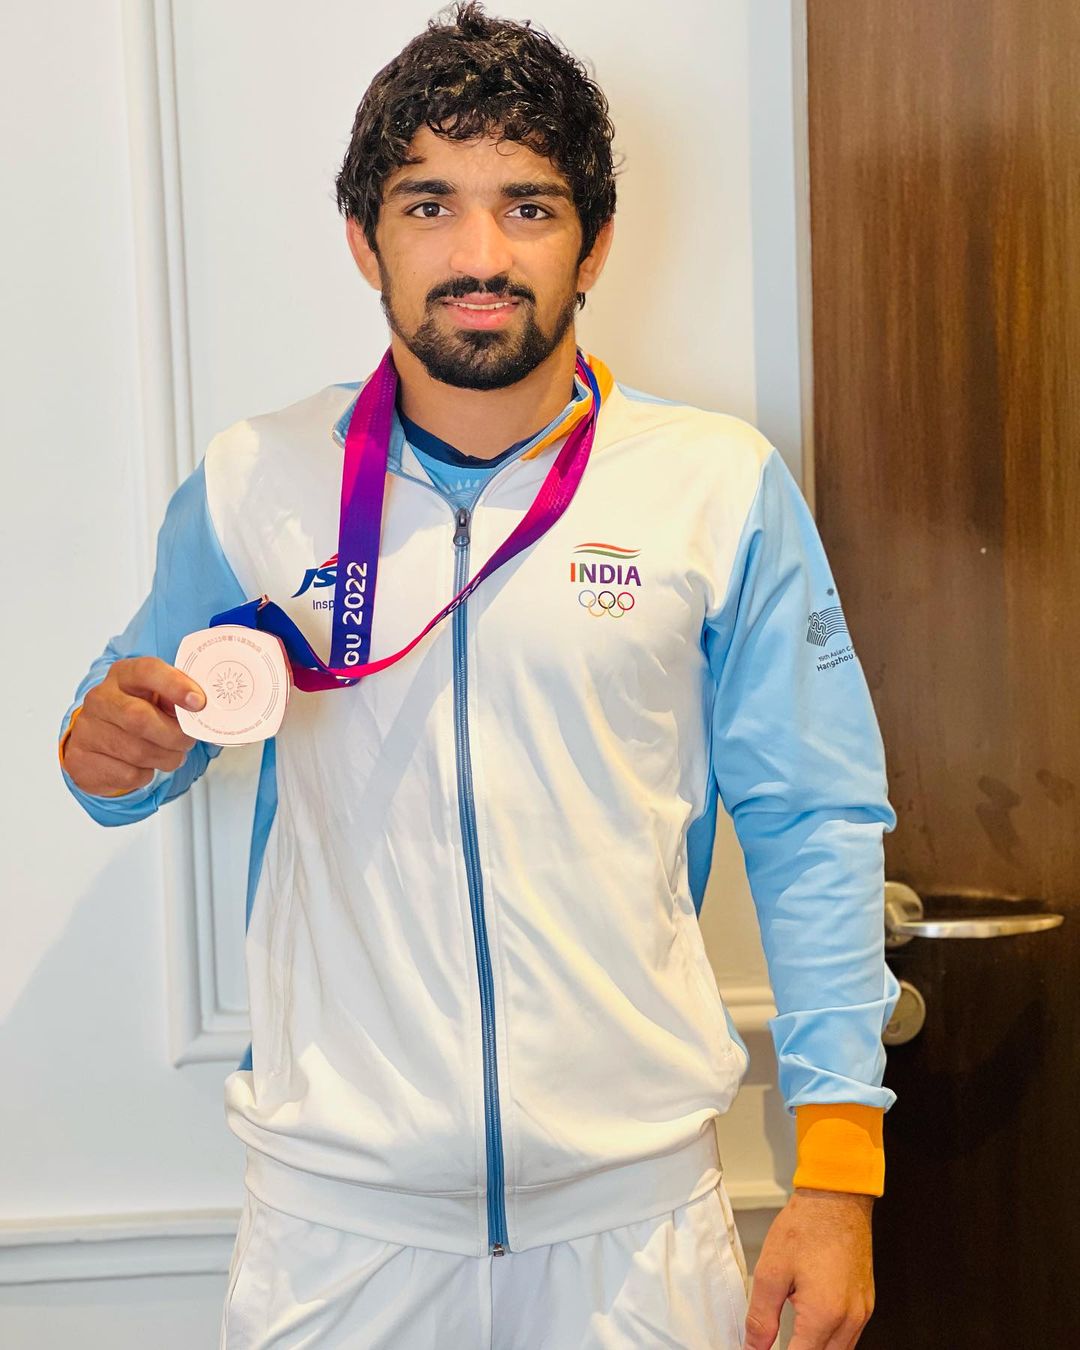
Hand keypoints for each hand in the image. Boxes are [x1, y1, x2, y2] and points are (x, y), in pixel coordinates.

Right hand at [62, 656, 205, 795]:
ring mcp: (87, 728)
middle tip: (187, 741)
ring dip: (166, 758)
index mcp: (124, 675)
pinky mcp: (82, 759)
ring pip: (138, 752)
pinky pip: (128, 774)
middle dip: (174, 735)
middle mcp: (101, 698)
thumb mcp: (157, 699)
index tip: (198, 702)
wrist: (97, 743)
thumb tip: (201, 707)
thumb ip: (177, 699)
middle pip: (140, 718)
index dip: (175, 686)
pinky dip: (145, 775)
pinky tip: (143, 766)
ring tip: (170, 755)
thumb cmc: (136, 715)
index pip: (147, 671)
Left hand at [744, 1188, 874, 1349]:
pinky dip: (829, 1340)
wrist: (837, 1197)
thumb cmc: (807, 1225)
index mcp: (824, 1315)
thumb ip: (761, 1317)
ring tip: (793, 1337)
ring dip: (815, 1349)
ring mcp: (862, 1312)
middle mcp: (849, 1319)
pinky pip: (850, 1337)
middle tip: (777, 1342)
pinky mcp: (866, 1303)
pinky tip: (812, 1328)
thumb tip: (754, 1347)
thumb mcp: (771, 1270)